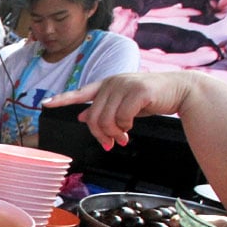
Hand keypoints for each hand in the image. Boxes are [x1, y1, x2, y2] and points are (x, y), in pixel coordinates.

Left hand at [42, 72, 193, 150]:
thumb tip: (83, 117)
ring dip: (114, 134)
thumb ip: (103, 108)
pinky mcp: (138, 91)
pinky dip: (126, 127)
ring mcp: (125, 85)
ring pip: (106, 120)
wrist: (180, 90)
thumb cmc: (150, 98)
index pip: (80, 92)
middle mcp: (112, 82)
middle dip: (101, 135)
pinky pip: (122, 118)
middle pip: (93, 117)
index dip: (63, 99)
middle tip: (110, 144)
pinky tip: (132, 128)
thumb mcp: (123, 103)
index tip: (46, 104)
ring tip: (123, 137)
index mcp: (106, 85)